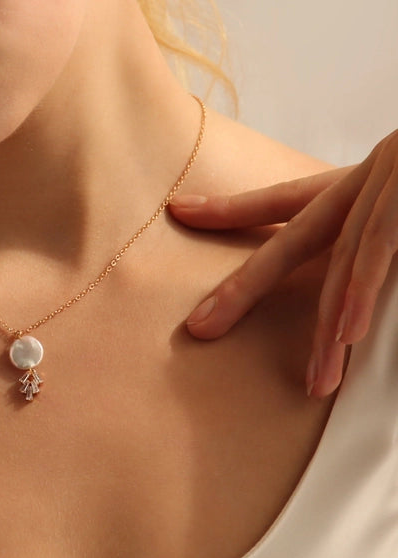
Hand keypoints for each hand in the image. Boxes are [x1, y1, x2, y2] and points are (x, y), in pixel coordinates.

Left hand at [169, 130, 397, 397]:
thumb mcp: (392, 195)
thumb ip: (373, 234)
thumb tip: (359, 276)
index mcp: (362, 177)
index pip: (285, 199)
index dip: (231, 208)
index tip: (181, 210)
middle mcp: (369, 178)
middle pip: (293, 236)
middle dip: (245, 284)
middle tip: (199, 327)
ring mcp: (393, 184)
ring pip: (345, 261)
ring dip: (327, 324)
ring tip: (313, 379)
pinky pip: (384, 249)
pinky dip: (365, 290)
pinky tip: (344, 331)